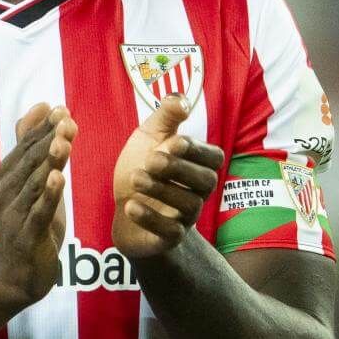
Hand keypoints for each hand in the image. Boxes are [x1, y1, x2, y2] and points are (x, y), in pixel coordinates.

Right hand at [0, 103, 75, 303]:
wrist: (15, 273)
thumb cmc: (26, 221)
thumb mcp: (30, 180)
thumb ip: (31, 144)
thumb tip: (41, 106)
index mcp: (9, 176)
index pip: (25, 146)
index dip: (42, 128)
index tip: (60, 109)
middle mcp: (7, 191)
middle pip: (29, 161)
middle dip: (48, 139)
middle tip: (66, 121)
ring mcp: (15, 213)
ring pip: (34, 183)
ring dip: (49, 162)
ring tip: (63, 142)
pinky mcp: (28, 235)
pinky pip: (38, 212)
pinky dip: (48, 195)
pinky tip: (58, 178)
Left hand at [111, 96, 224, 259]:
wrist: (125, 210)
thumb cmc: (144, 169)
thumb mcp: (150, 137)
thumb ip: (165, 117)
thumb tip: (181, 100)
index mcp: (198, 165)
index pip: (213, 157)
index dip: (195, 149)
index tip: (172, 141)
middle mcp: (198, 192)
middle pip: (205, 181)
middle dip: (179, 169)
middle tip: (151, 160)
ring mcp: (186, 217)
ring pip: (188, 206)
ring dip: (161, 190)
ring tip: (135, 178)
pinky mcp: (169, 238)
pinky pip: (170, 233)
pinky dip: (150, 219)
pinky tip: (130, 206)